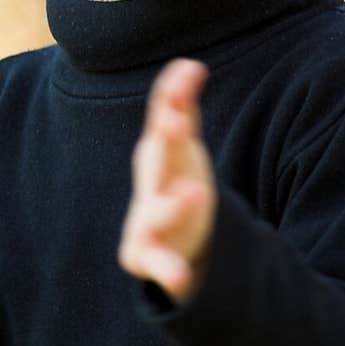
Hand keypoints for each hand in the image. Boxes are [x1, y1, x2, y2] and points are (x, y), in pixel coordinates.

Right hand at [118, 57, 216, 303]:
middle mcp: (152, 184)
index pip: (167, 121)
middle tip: (176, 118)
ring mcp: (148, 220)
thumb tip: (189, 64)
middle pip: (158, 159)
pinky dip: (169, 271)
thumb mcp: (182, 147)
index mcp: (161, 156)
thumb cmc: (176, 182)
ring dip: (174, 203)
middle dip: (167, 139)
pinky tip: (180, 280)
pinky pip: (159, 265)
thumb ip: (181, 105)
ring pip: (158, 212)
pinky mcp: (147, 256)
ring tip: (197, 193)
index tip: (188, 75)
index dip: (174, 100)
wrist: (167, 238)